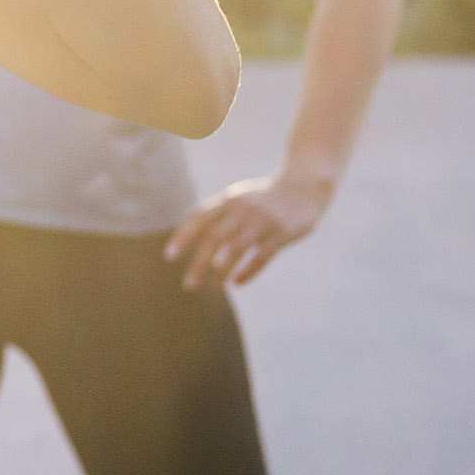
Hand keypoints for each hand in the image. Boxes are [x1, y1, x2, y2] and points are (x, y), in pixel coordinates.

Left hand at [167, 172, 331, 290]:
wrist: (304, 186)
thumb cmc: (264, 199)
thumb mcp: (239, 198)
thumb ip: (218, 215)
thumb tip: (189, 238)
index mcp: (229, 200)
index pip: (199, 217)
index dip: (183, 237)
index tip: (170, 257)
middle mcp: (243, 209)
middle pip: (214, 237)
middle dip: (199, 263)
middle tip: (188, 285)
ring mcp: (263, 220)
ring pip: (236, 249)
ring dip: (221, 271)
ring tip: (213, 288)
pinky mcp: (283, 233)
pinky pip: (261, 256)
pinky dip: (247, 272)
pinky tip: (236, 283)